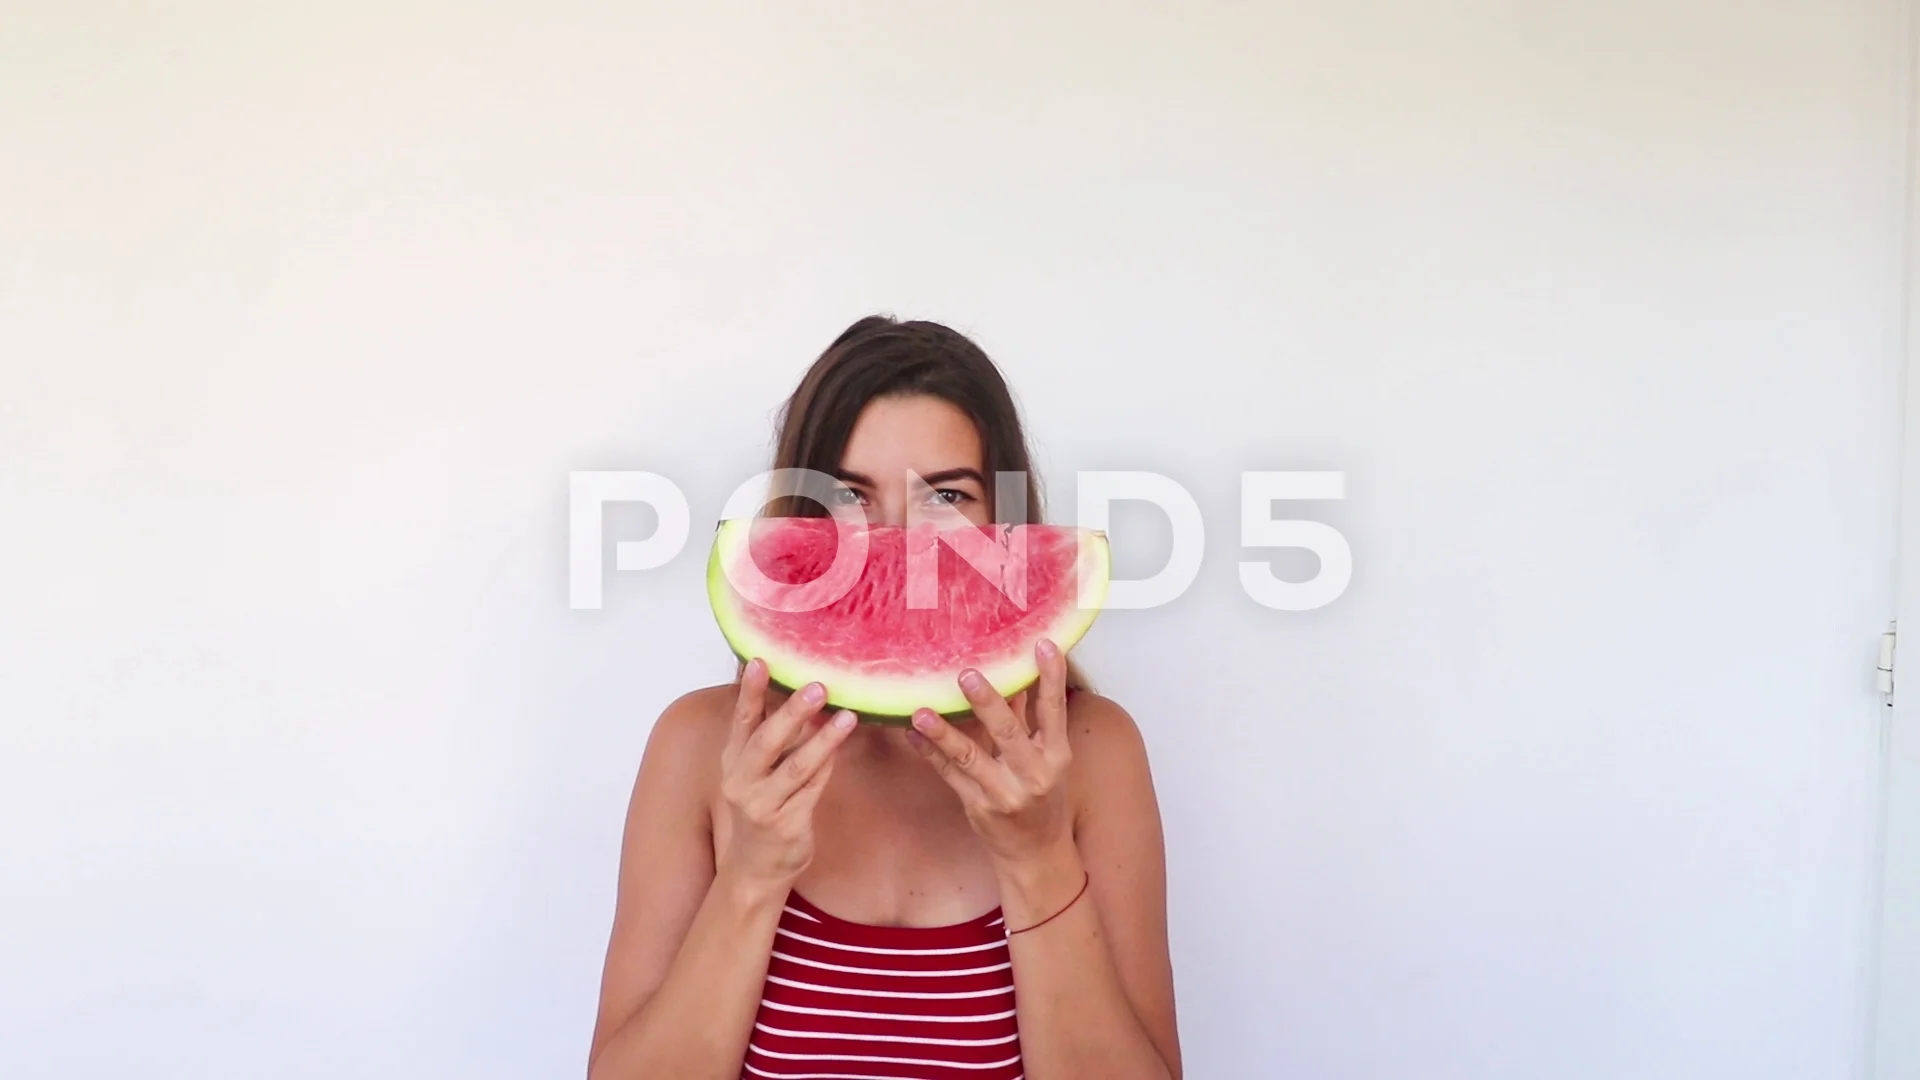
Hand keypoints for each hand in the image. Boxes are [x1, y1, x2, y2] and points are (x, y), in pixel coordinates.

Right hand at [716, 659, 856, 890]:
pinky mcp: (787, 825)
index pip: (742, 721)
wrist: (754, 867)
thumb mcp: (755, 771)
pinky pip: (812, 790)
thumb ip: (773, 737)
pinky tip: (842, 748)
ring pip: (796, 767)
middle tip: (817, 687)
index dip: (750, 692)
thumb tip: (799, 694)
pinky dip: (827, 767)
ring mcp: (763, 806)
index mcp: (733, 762)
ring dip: (824, 740)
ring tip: (847, 717)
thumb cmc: (761, 808)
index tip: (760, 661)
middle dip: (792, 712)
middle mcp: (742, 783)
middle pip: (767, 741)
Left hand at [907, 638, 1074, 865]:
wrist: (1036, 854)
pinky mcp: (978, 807)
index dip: (1051, 678)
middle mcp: (1033, 774)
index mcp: (1056, 756)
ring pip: (970, 757)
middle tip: (966, 674)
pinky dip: (930, 754)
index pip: (1054, 711)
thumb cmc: (1042, 797)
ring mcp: (1003, 793)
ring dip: (944, 732)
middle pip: (1008, 733)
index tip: (1043, 645)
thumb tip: (1013, 674)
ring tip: (921, 711)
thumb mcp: (1046, 758)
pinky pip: (950, 776)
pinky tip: (912, 734)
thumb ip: (1028, 718)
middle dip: (987, 703)